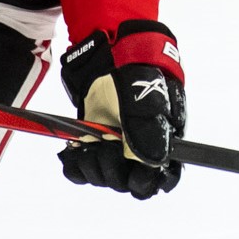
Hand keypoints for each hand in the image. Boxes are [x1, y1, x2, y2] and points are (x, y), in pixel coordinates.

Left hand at [59, 20, 185, 198]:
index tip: (135, 174)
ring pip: (104, 178)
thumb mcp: (146, 98)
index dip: (150, 182)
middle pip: (129, 183)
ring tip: (90, 144)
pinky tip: (75, 149)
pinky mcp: (92, 145)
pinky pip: (81, 172)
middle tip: (106, 146)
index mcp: (163, 141)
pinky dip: (75, 165)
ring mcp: (114, 149)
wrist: (111, 54)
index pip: (163, 179)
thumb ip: (149, 130)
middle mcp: (139, 151)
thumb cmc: (137, 73)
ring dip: (93, 166)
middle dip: (114, 170)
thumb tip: (154, 162)